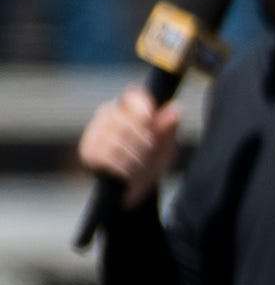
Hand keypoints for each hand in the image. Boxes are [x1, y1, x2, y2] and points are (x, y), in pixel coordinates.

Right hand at [77, 90, 179, 210]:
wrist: (135, 188)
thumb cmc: (151, 160)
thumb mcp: (165, 145)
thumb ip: (168, 128)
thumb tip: (176, 108)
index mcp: (127, 107)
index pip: (134, 96)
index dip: (143, 109)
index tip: (151, 121)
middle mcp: (106, 115)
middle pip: (126, 121)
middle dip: (143, 141)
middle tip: (149, 150)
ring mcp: (94, 133)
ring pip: (116, 142)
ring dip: (134, 158)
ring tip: (139, 164)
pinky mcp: (88, 152)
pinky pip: (107, 159)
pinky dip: (122, 169)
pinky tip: (126, 173)